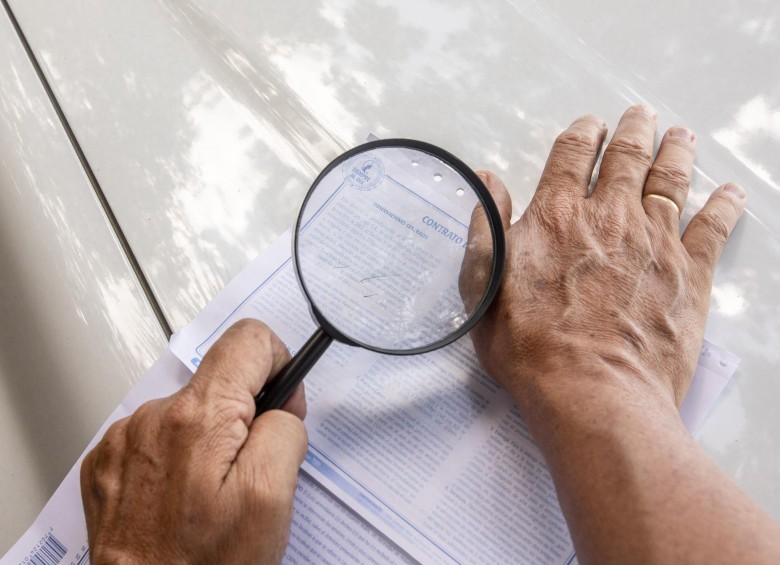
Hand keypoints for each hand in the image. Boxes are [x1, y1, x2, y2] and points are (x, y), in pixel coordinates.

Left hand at [80, 319, 306, 563]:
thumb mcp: (271, 499)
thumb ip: (285, 431)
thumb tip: (280, 407)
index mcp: (197, 419)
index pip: (247, 340)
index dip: (278, 364)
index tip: (280, 403)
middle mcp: (151, 419)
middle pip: (221, 379)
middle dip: (247, 415)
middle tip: (250, 469)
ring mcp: (124, 440)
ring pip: (191, 410)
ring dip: (211, 440)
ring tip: (211, 493)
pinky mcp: (109, 462)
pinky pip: (159, 436)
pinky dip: (179, 457)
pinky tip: (183, 496)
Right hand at [467, 105, 745, 408]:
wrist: (593, 390)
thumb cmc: (532, 347)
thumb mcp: (483, 289)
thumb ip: (486, 230)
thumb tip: (488, 182)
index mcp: (557, 216)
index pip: (572, 155)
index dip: (582, 134)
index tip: (589, 125)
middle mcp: (608, 216)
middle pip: (626, 156)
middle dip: (634, 130)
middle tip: (641, 115)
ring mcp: (654, 240)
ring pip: (670, 179)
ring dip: (676, 152)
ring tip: (681, 135)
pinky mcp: (689, 272)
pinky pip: (714, 226)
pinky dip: (723, 204)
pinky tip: (729, 191)